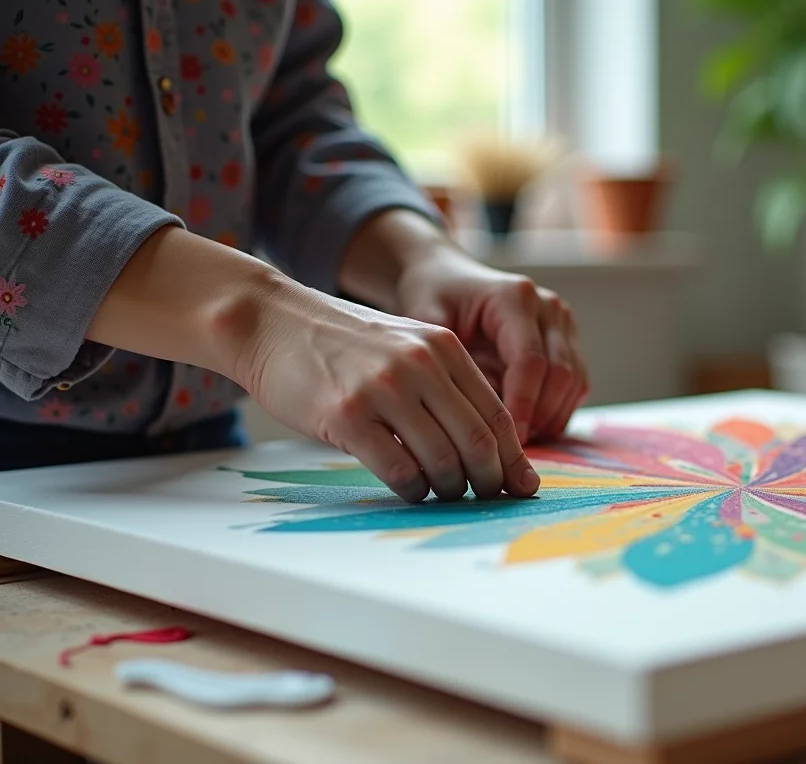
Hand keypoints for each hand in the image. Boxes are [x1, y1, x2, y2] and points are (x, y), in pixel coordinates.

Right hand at [241, 290, 541, 502]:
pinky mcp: (347, 416)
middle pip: (477, 442)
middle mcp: (421, 366)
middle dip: (490, 481)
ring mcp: (384, 390)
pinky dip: (412, 490)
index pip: (497, 413)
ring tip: (444, 494)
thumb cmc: (341, 343)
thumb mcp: (405, 344)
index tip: (523, 485)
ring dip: (450, 490)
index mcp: (444, 348)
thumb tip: (484, 443)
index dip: (513, 457)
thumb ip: (444, 382)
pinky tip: (410, 490)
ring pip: (442, 461)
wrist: (270, 319)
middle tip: (488, 499)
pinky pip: (398, 469)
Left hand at [390, 238, 589, 444]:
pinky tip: (528, 429)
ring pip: (574, 383)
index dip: (522, 405)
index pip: (531, 361)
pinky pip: (575, 386)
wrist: (449, 278)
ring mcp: (563, 324)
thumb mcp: (425, 319)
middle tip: (509, 450)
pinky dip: (556, 412)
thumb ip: (441, 360)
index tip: (503, 440)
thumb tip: (459, 414)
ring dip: (550, 419)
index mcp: (515, 298)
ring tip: (515, 443)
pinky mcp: (569, 342)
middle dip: (538, 417)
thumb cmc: (434, 298)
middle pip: (561, 375)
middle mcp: (548, 308)